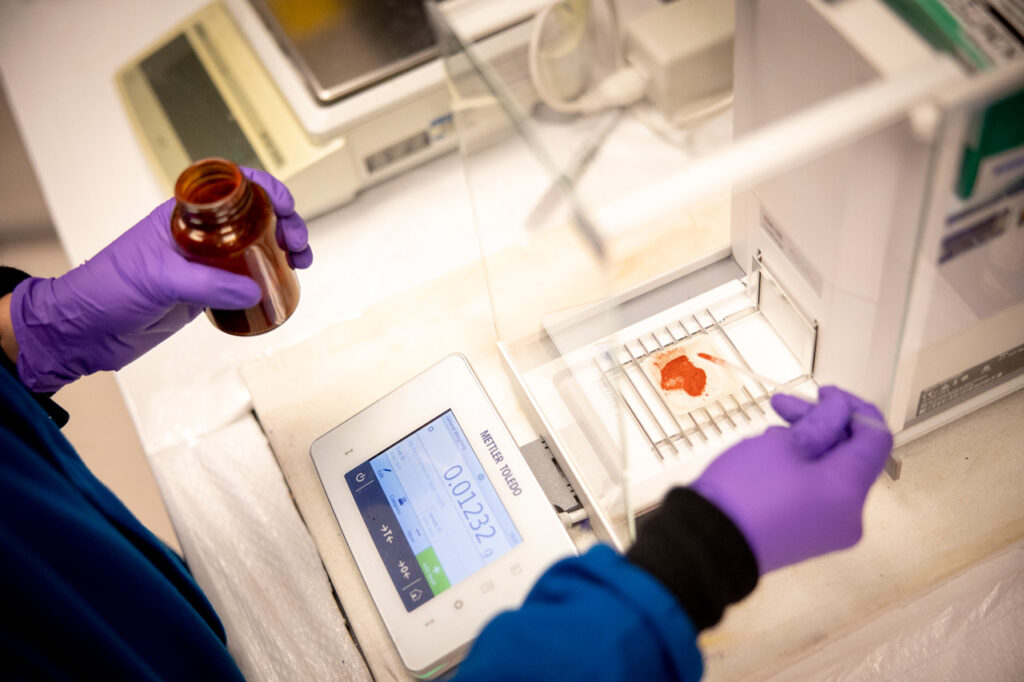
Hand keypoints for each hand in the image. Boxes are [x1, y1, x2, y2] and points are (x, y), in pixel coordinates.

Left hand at [10, 168, 311, 391]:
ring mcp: (204, 262)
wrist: (86, 331)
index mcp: (181, 216)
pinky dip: (268, 279)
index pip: (230, 186)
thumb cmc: (106, 290)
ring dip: (281, 250)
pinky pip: (245, 278)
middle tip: (297, 242)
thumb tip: (253, 288)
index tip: (284, 204)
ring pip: (254, 246)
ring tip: (298, 262)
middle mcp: (197, 234)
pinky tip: (279, 285)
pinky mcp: (206, 290)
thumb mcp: (160, 279)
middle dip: (283, 222)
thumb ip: (209, 283)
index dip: (263, 188)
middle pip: (252, 215)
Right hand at [691, 386, 892, 573]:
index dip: (853, 407)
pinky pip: (816, 493)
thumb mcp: (781, 444)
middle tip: (783, 405)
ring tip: (768, 435)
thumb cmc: (742, 494)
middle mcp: (848, 515)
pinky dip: (801, 470)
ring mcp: (828, 529)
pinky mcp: (808, 536)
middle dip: (820, 424)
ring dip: (807, 445)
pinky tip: (769, 459)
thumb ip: (819, 422)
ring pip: (831, 473)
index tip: (824, 394)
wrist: (707, 545)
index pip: (876, 438)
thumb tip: (838, 411)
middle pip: (850, 455)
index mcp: (847, 491)